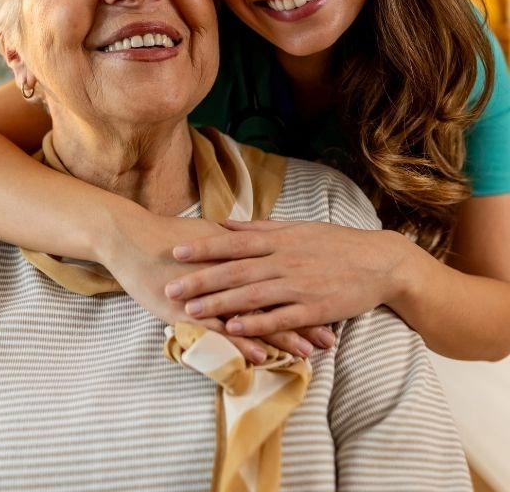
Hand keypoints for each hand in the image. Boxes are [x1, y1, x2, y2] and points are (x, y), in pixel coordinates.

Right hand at [98, 211, 313, 361]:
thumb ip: (235, 242)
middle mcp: (229, 272)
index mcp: (236, 253)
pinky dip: (243, 343)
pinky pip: (221, 330)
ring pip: (253, 317)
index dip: (305, 290)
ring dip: (282, 336)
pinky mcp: (188, 310)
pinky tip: (263, 357)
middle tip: (330, 337)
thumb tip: (257, 241)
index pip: (279, 275)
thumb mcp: (208, 235)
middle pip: (274, 298)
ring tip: (309, 353)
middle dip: (303, 318)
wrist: (130, 237)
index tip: (330, 303)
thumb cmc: (168, 236)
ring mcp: (209, 293)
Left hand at [164, 219, 404, 341]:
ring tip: (192, 311)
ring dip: (220, 304)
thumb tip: (226, 223)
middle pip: (236, 270)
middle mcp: (286, 260)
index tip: (176, 252)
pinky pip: (282, 317)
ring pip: (253, 294)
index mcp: (281, 239)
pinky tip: (235, 328)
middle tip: (171, 288)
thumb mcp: (298, 228)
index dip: (204, 248)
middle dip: (201, 279)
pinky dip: (258, 323)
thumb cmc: (336, 244)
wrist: (381, 262)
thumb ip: (260, 229)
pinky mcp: (315, 309)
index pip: (234, 242)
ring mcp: (300, 285)